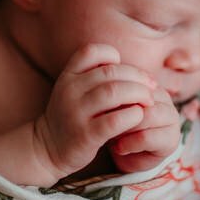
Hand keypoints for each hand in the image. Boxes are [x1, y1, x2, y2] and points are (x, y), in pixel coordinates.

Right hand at [32, 43, 156, 181]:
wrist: (48, 148)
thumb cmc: (72, 116)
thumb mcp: (75, 90)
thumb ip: (97, 77)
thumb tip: (137, 72)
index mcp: (68, 75)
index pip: (92, 51)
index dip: (113, 56)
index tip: (125, 71)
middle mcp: (69, 90)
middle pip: (111, 72)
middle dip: (138, 77)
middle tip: (151, 86)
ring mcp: (76, 112)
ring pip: (115, 92)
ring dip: (139, 94)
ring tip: (149, 101)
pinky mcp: (86, 135)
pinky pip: (115, 120)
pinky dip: (133, 115)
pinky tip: (138, 117)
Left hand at [109, 86, 181, 172]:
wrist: (125, 153)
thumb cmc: (116, 126)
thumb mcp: (111, 108)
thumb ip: (113, 96)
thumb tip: (104, 88)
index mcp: (148, 84)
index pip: (131, 82)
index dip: (114, 96)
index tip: (100, 108)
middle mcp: (164, 97)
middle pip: (140, 98)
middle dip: (119, 112)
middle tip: (104, 123)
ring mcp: (171, 117)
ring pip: (145, 116)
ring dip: (125, 128)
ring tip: (112, 136)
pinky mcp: (171, 139)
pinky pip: (146, 137)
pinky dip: (128, 144)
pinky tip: (119, 148)